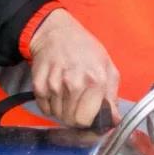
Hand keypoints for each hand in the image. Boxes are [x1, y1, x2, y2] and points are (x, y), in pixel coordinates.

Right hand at [28, 8, 119, 127]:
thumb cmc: (86, 50)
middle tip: (78, 104)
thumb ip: (112, 96)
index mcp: (96, 81)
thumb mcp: (107, 67)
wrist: (57, 33)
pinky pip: (44, 108)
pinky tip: (57, 91)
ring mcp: (54, 84)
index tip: (89, 116)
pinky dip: (50, 105)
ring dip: (62, 110)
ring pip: (57, 115)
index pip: (86, 119)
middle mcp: (74, 84)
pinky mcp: (38, 84)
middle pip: (71, 120)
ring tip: (68, 93)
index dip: (88, 121)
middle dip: (75, 117)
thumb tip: (114, 120)